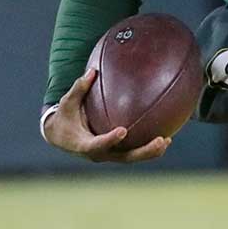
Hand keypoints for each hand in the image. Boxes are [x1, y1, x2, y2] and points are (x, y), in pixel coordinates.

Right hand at [42, 69, 170, 162]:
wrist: (60, 136)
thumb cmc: (64, 117)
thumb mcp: (67, 103)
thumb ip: (79, 88)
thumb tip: (92, 70)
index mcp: (83, 145)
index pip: (97, 145)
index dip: (110, 139)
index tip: (123, 131)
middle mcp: (99, 154)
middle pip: (124, 157)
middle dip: (143, 151)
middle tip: (161, 140)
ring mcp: (109, 155)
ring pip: (132, 158)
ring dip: (150, 152)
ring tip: (167, 140)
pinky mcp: (115, 153)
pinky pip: (133, 152)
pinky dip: (148, 148)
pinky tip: (164, 138)